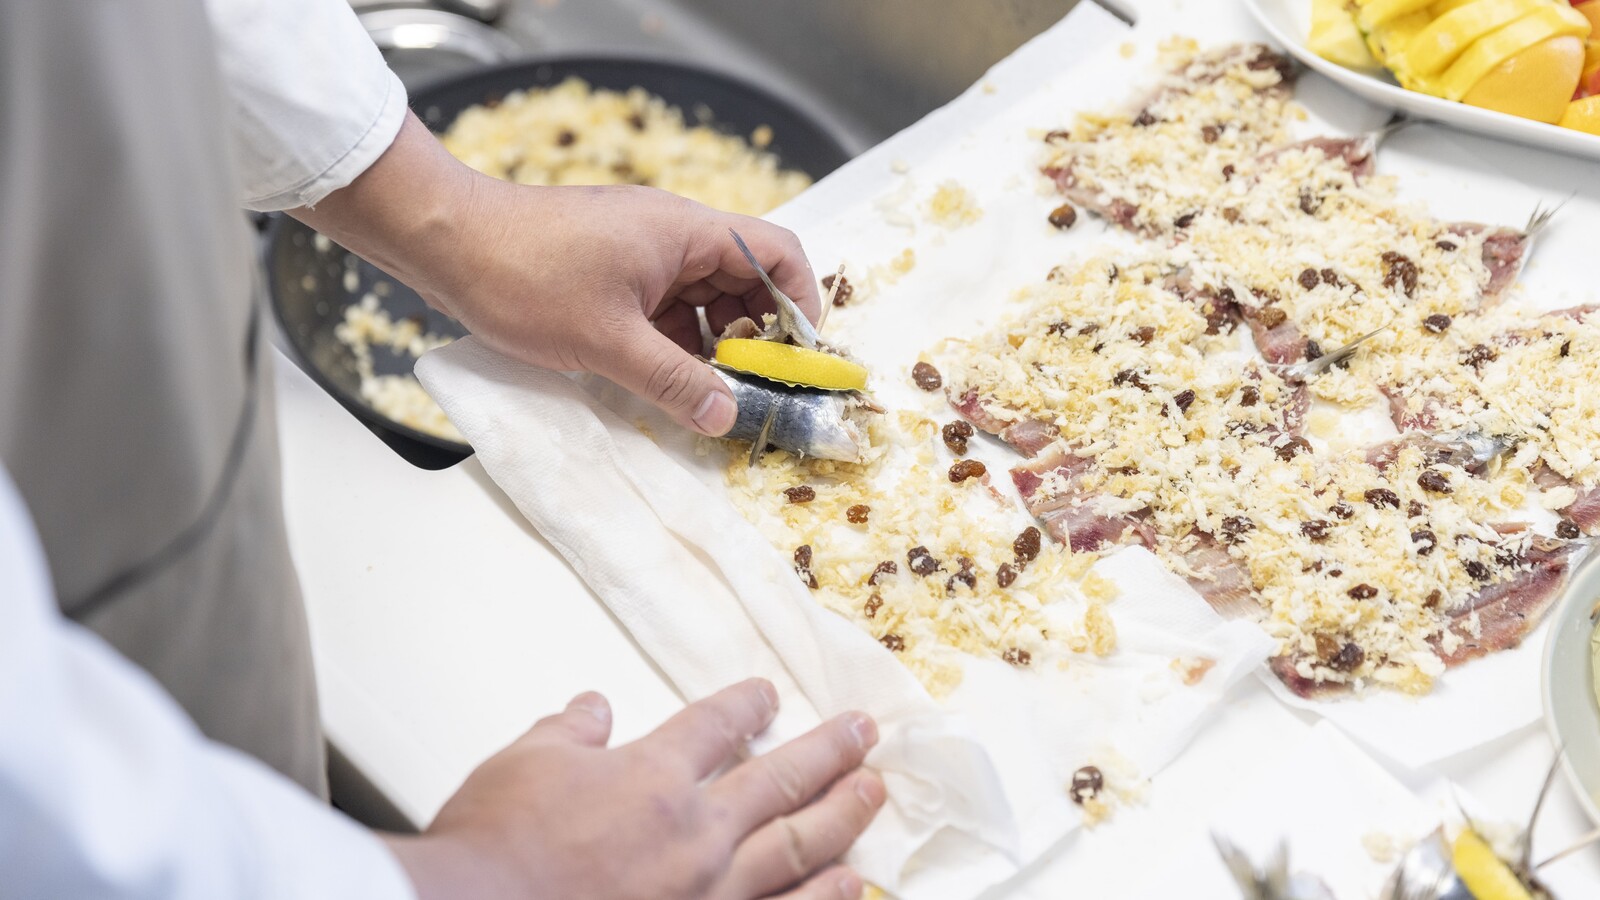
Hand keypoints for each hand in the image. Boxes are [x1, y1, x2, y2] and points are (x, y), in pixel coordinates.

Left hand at [293, 113, 821, 436]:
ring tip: (706, 395)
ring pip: (703, 299)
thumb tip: (727, 416)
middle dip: (756, 337)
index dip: (801, 307)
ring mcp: (640, 251)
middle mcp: (671, 235)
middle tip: (752, 392)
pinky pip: (665, 307)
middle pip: (746, 281)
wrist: (443, 241)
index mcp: (686, 233)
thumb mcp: (608, 342)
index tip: (798, 362)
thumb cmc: (523, 275)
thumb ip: (674, 381)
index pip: (777, 255)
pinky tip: (663, 382)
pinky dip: (673, 343)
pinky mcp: (611, 270)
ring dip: (711, 345)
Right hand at [383, 679, 884, 899]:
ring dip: (843, 818)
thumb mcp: (522, 764)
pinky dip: (822, 897)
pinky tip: (848, 884)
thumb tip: (592, 708)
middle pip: (780, 780)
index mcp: (652, 776)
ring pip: (798, 848)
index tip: (768, 694)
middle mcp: (695, 833)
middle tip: (865, 732)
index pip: (715, 724)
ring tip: (873, 797)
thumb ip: (568, 732)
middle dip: (829, 751)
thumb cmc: (495, 853)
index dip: (747, 703)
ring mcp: (710, 894)